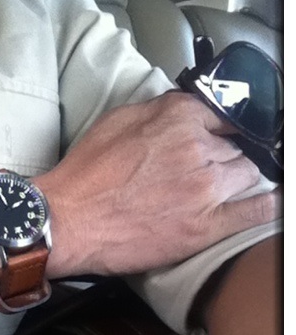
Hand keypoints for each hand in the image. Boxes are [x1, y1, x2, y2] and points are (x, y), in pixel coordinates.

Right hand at [35, 92, 280, 278]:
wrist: (66, 222)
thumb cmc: (85, 176)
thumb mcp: (117, 122)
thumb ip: (160, 109)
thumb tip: (187, 108)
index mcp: (177, 118)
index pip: (224, 116)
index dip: (220, 132)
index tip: (220, 141)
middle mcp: (197, 149)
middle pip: (236, 147)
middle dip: (223, 158)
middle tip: (200, 174)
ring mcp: (205, 188)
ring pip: (248, 174)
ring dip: (236, 181)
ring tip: (214, 192)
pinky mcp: (205, 226)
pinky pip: (254, 211)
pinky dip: (267, 205)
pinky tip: (268, 202)